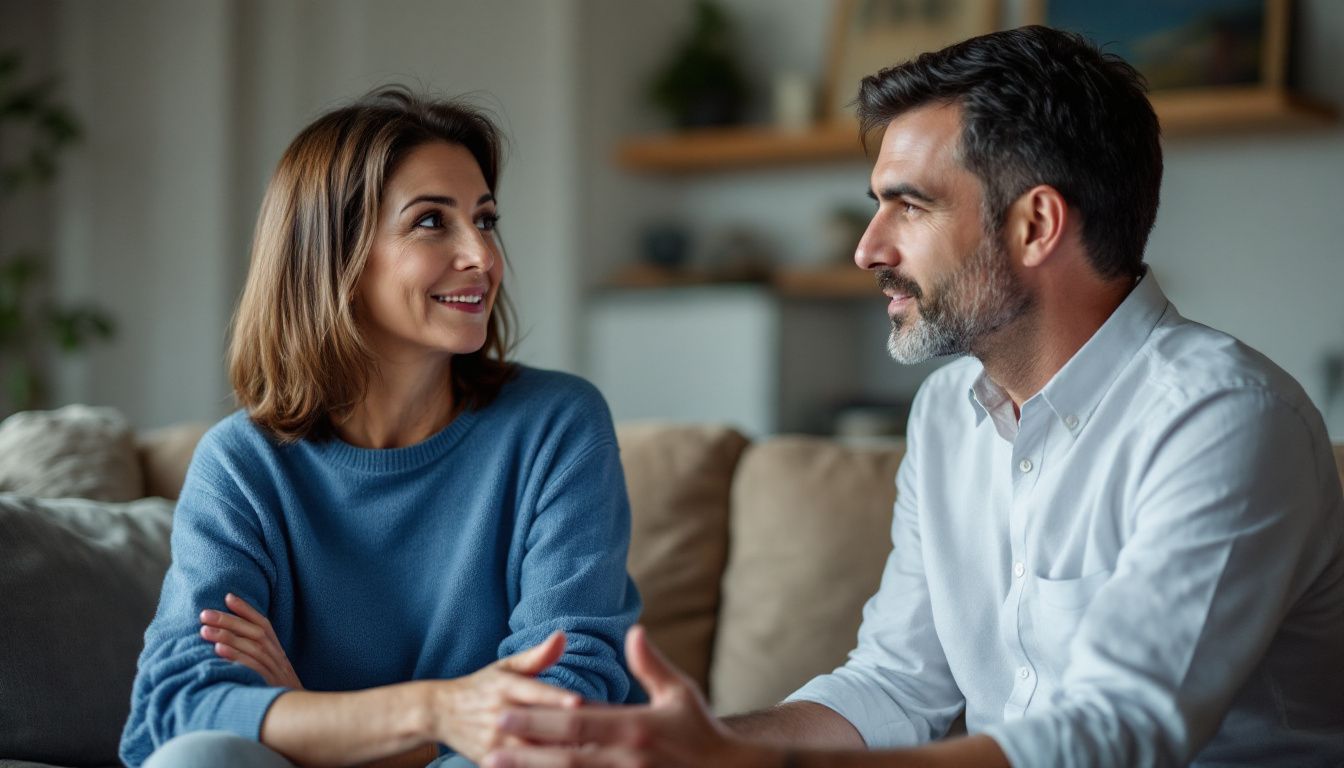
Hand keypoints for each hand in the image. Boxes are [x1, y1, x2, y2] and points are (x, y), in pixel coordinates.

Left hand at [200, 592, 302, 689]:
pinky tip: (218, 650)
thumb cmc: (283, 698)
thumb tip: (235, 648)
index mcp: (279, 654)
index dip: (246, 610)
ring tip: (204, 629)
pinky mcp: (269, 684)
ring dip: (226, 635)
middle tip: (205, 612)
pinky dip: (235, 656)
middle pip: (254, 632)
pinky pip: (251, 666)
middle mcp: (278, 658)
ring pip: (251, 646)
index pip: (264, 625)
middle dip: (229, 619)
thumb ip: (261, 661)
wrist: (303, 718)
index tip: (228, 596)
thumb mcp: (276, 676)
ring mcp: (275, 670)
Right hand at [429, 631, 582, 762]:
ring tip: (589, 755)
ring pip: (530, 752)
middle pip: (536, 726)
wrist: (439, 713)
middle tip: (601, 738)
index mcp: (506, 686)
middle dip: (566, 733)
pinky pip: (520, 767)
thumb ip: (537, 656)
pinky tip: (564, 765)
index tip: (578, 703)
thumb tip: (563, 636)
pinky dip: (540, 766)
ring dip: (557, 755)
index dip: (555, 698)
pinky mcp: (491, 761)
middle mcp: (500, 714)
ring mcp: (494, 741)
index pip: (533, 692)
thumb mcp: (505, 667)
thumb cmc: (482, 687)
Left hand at [483, 625, 769, 767]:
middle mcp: (626, 758)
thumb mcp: (681, 693)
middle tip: (489, 741)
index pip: (576, 722)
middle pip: (565, 755)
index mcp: (635, 728)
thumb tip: (633, 631)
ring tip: (496, 766)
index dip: (538, 720)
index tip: (506, 710)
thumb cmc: (702, 732)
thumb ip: (651, 665)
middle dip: (524, 749)